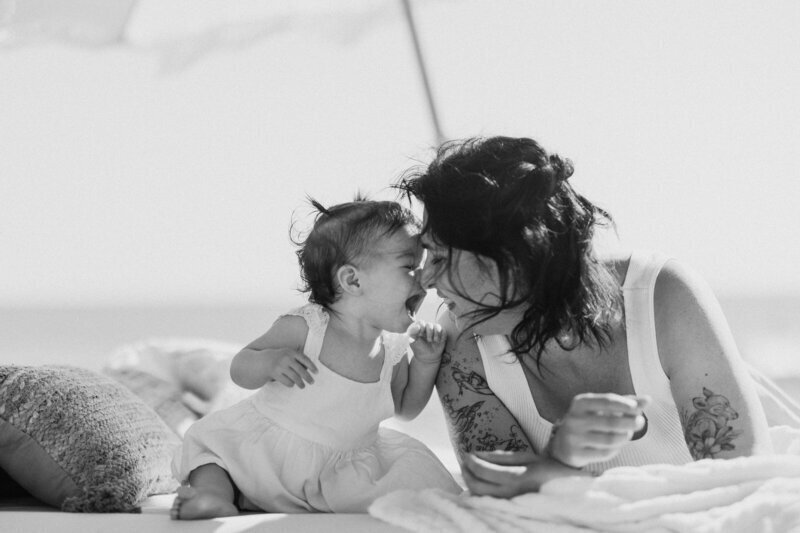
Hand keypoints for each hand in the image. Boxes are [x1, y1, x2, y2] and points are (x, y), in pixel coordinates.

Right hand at [260, 347, 317, 387]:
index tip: (317, 373)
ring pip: (295, 378)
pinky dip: (291, 384)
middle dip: (308, 377)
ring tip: (303, 386)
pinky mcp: (275, 373)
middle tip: (312, 382)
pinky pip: (287, 382)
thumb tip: (310, 369)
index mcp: (291, 352)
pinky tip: (292, 384)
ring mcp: (280, 366)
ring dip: (300, 383)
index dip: (312, 366)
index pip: (304, 359)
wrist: (264, 361)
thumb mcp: (288, 354)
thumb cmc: (281, 358)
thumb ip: (298, 359)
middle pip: (301, 370)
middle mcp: (286, 358)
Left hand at [406, 321, 444, 363]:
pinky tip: (439, 341)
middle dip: (429, 332)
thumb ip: (412, 333)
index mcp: (419, 328)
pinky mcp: (441, 334)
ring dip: (436, 334)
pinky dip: (442, 336)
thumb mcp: (412, 341)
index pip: (421, 322)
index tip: (420, 335)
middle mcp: (427, 328)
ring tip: (435, 341)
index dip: (421, 328)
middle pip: (429, 324)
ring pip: (437, 326)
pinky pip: (444, 331)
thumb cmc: (418, 348)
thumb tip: (417, 326)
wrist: (427, 357)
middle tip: (428, 340)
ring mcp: (434, 331)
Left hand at [462, 450, 588, 497]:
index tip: (466, 453)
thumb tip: (477, 454)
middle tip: (463, 462)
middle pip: (478, 487)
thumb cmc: (548, 469)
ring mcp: (512, 505)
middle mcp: (513, 494)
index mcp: (519, 477)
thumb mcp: (527, 457)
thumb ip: (501, 457)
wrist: (569, 488)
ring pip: (481, 498)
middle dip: (467, 473)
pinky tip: (478, 483)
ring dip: (470, 483)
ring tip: (468, 471)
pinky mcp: (512, 510)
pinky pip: (489, 503)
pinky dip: (479, 493)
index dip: (472, 461)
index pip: (485, 471)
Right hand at [547, 393, 649, 467]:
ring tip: (628, 433)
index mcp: (580, 403)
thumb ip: (624, 403)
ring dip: (624, 436)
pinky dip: (616, 449)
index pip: (606, 401)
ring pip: (610, 439)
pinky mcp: (576, 453)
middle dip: (630, 422)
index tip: (638, 408)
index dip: (624, 405)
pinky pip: (605, 453)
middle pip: (611, 422)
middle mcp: (574, 419)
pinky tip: (616, 445)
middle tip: (641, 422)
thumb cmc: (589, 422)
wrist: (563, 444)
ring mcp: (574, 437)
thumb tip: (648, 400)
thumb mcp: (601, 409)